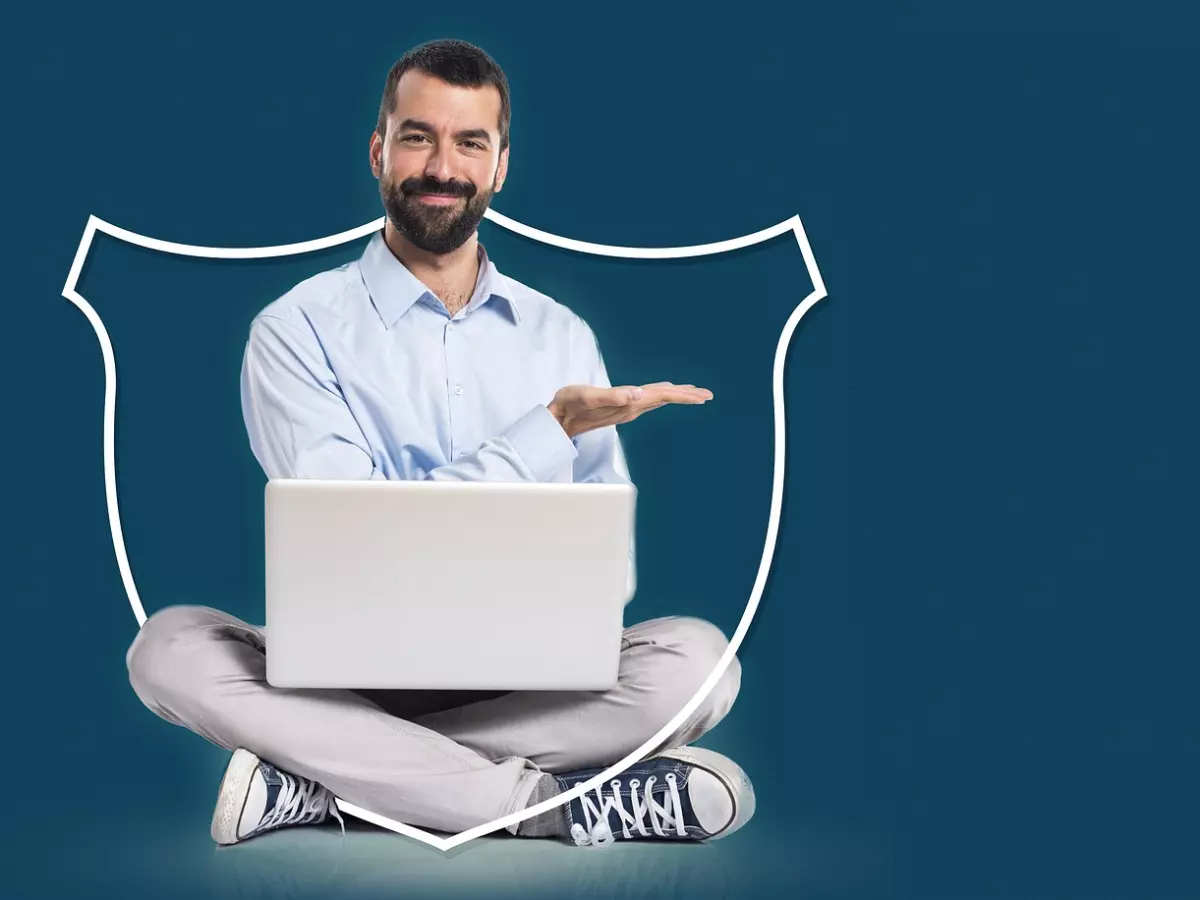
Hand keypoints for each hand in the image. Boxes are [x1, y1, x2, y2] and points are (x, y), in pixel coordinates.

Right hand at [546, 381, 712, 438]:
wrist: (555, 421)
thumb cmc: (567, 406)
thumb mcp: (587, 397)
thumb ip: (613, 396)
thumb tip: (638, 393)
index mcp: (628, 404)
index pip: (661, 397)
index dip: (683, 395)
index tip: (703, 396)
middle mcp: (630, 408)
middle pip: (663, 399)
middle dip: (686, 397)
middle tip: (707, 395)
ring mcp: (626, 409)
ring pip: (657, 400)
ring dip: (675, 396)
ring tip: (693, 394)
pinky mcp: (620, 408)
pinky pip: (647, 400)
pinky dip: (660, 395)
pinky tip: (663, 394)